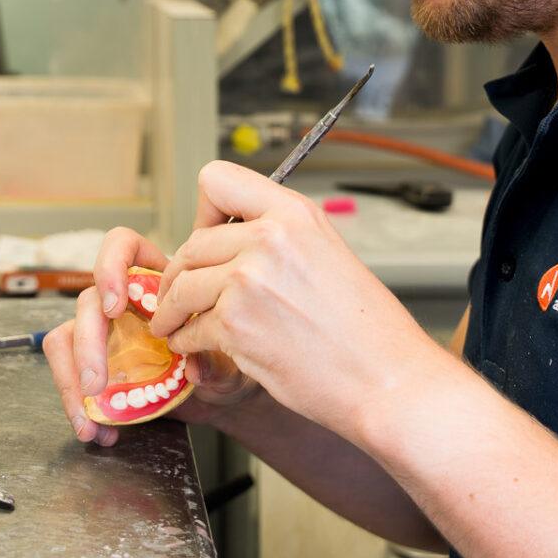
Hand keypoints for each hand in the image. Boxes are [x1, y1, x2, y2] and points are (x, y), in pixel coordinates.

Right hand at [42, 226, 258, 446]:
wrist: (222, 397)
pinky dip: (76, 405)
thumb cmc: (229, 360)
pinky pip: (69, 375)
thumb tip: (195, 369)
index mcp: (158, 280)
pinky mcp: (96, 365)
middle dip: (87, 343)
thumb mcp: (232, 359)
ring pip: (66, 338)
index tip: (115, 306)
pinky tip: (97, 431)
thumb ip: (218, 359)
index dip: (110, 267)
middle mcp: (125, 301)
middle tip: (96, 385)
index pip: (124, 247)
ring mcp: (106, 333)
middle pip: (88, 302)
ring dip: (69, 379)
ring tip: (88, 417)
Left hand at [147, 161, 447, 445]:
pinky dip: (186, 342)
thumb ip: (279, 239)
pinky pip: (189, 328)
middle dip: (180, 273)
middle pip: (193, 242)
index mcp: (294, 213)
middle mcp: (268, 238)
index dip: (203, 212)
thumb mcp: (328, 254)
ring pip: (182, 286)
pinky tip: (195, 348)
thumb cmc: (366, 329)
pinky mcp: (235, 325)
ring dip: (172, 310)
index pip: (217, 179)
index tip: (206, 237)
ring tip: (174, 324)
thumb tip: (231, 242)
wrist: (386, 378)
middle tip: (179, 294)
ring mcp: (248, 280)